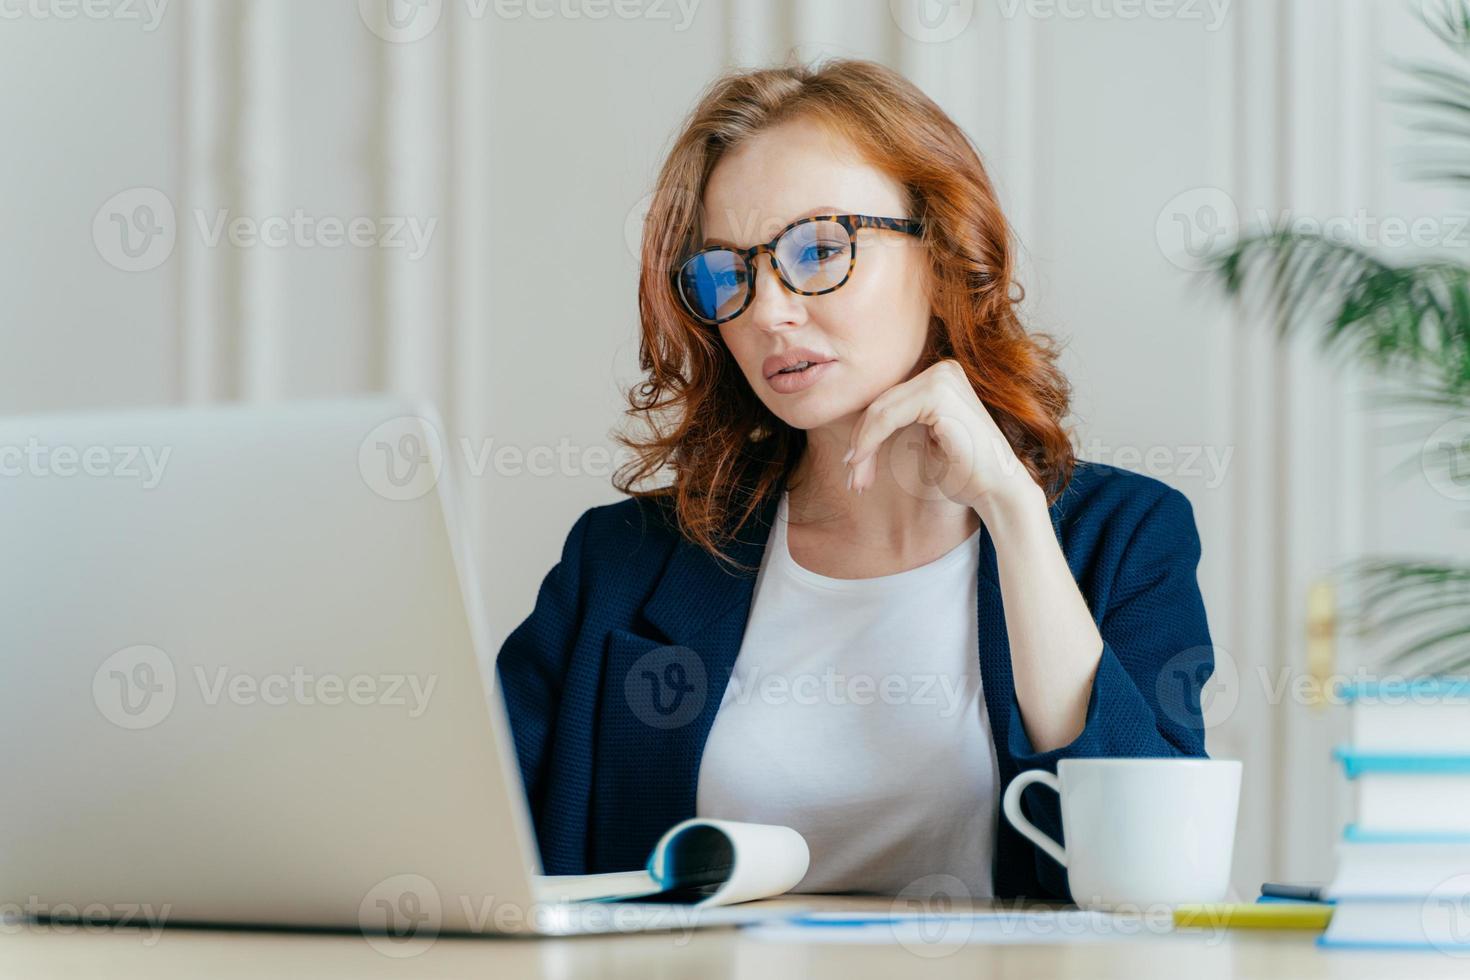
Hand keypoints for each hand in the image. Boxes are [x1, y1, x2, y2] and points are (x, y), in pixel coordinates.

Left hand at [843, 359, 1041, 514]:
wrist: (999, 490)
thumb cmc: (966, 472)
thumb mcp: (928, 438)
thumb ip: (902, 421)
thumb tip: (858, 427)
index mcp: (941, 377)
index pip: (889, 401)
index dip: (865, 434)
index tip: (853, 465)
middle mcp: (943, 370)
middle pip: (882, 404)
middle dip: (861, 443)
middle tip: (852, 478)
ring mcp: (942, 378)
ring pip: (880, 412)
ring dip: (862, 448)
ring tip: (856, 480)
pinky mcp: (938, 394)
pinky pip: (887, 418)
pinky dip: (868, 442)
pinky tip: (860, 463)